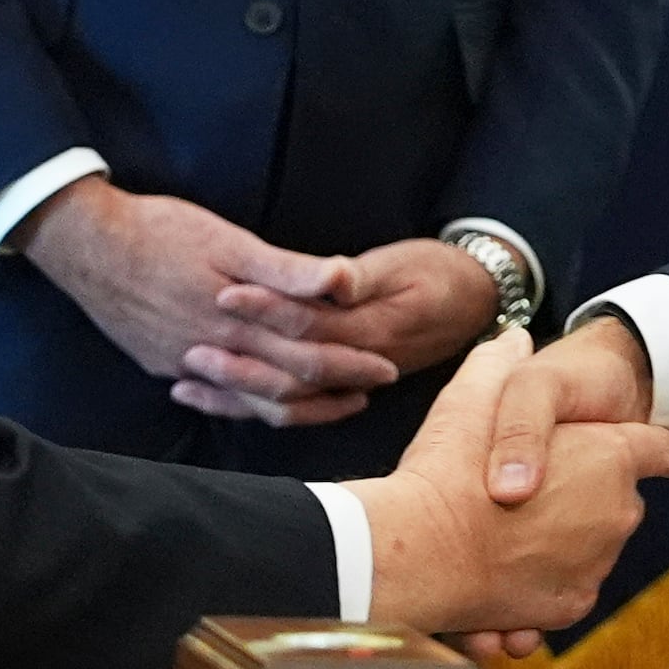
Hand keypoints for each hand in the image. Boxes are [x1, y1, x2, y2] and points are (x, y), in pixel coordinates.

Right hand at [16, 176, 399, 423]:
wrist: (83, 244)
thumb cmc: (159, 230)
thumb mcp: (228, 239)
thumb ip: (288, 269)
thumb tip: (344, 282)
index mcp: (238, 323)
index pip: (309, 357)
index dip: (350, 365)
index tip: (386, 370)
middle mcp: (213, 353)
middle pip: (285, 385)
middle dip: (332, 391)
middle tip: (371, 393)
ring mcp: (183, 362)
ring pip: (248, 399)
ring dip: (291, 404)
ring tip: (324, 403)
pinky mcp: (160, 360)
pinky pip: (212, 394)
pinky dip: (238, 402)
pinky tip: (249, 401)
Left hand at [211, 237, 498, 382]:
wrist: (481, 297)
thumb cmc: (440, 273)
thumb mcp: (405, 265)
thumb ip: (360, 278)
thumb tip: (332, 279)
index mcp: (372, 332)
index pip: (308, 326)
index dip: (265, 312)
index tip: (223, 296)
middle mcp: (358, 363)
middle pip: (289, 372)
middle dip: (238, 364)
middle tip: (188, 351)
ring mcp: (351, 378)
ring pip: (287, 399)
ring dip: (237, 392)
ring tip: (187, 382)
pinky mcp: (345, 379)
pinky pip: (294, 404)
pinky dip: (251, 402)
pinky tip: (212, 397)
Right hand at [355, 330, 668, 646]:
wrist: (418, 557)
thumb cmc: (447, 470)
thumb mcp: (473, 397)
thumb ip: (500, 365)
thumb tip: (514, 339)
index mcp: (610, 457)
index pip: (664, 449)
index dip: (665, 445)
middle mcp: (617, 513)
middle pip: (617, 499)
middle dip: (586, 492)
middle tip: (531, 487)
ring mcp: (597, 564)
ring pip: (588, 543)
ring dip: (560, 536)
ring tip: (505, 528)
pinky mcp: (570, 605)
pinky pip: (566, 584)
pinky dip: (542, 577)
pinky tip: (501, 566)